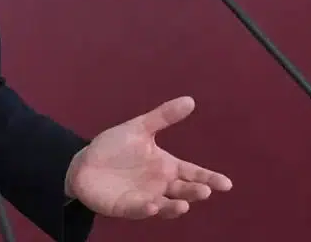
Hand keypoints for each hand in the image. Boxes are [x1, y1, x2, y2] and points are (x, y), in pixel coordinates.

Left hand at [64, 96, 231, 219]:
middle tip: (204, 191)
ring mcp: (145, 197)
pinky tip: (151, 205)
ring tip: (183, 206)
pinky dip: (146, 209)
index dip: (209, 178)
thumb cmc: (115, 147)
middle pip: (183, 191)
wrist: (84, 163)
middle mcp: (160, 185)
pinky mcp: (126, 206)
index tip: (226, 184)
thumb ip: (163, 117)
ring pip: (165, 206)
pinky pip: (138, 209)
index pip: (192, 173)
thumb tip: (190, 100)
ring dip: (174, 207)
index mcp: (166, 166)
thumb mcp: (139, 128)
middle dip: (194, 192)